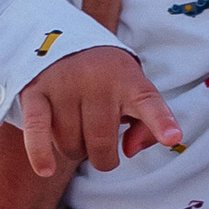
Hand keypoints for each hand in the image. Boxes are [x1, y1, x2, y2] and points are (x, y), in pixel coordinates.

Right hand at [20, 43, 182, 179]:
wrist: (59, 38)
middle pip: (101, 144)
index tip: (172, 137)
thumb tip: (128, 151)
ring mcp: (65, 85)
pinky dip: (41, 153)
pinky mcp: (36, 91)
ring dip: (75, 150)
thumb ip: (145, 125)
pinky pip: (38, 130)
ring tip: (78, 131)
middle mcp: (97, 80)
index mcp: (128, 80)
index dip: (160, 122)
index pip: (148, 103)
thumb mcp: (133, 91)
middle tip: (102, 148)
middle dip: (103, 158)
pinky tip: (46, 170)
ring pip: (70, 145)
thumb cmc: (104, 78)